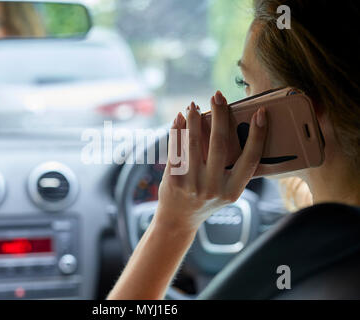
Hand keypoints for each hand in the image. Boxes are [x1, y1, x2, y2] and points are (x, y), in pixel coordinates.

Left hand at [155, 91, 267, 232]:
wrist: (178, 219)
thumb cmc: (206, 199)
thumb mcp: (226, 191)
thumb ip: (232, 168)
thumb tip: (231, 126)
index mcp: (233, 191)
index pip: (251, 159)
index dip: (257, 135)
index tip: (261, 113)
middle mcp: (214, 188)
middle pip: (220, 144)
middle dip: (220, 116)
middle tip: (218, 96)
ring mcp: (192, 184)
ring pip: (193, 143)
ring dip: (194, 119)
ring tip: (194, 104)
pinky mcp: (173, 180)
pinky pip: (175, 149)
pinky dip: (176, 130)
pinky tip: (179, 118)